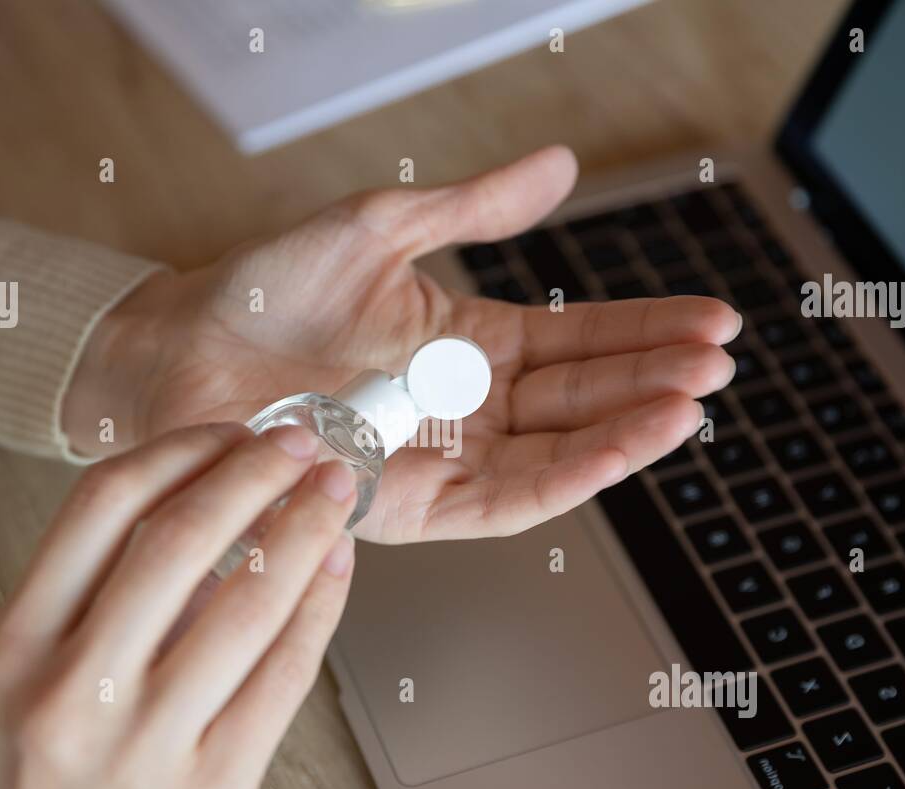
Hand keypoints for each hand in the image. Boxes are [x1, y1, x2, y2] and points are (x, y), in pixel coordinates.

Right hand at [0, 422, 355, 788]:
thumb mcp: (22, 699)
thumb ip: (94, 612)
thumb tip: (208, 524)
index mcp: (12, 652)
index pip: (98, 508)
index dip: (176, 452)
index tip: (224, 434)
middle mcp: (71, 692)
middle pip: (178, 538)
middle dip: (253, 472)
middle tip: (297, 444)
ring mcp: (145, 744)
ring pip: (246, 602)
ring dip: (304, 529)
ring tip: (333, 492)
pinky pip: (285, 675)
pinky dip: (321, 606)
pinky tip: (338, 567)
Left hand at [63, 146, 739, 543]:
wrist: (184, 348)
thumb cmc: (269, 288)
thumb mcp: (383, 227)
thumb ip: (475, 209)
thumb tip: (561, 166)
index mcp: (471, 343)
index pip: (580, 338)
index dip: (646, 327)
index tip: (713, 317)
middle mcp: (469, 406)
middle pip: (583, 395)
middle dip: (654, 376)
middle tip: (721, 358)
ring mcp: (446, 458)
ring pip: (558, 451)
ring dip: (629, 428)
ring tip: (693, 399)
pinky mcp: (416, 505)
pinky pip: (508, 496)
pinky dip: (569, 474)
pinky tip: (623, 444)